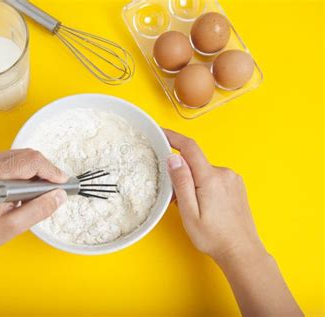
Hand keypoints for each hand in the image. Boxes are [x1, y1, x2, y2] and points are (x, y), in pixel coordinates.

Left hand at [0, 149, 67, 268]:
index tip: (62, 184)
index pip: (31, 161)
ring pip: (17, 157)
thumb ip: (39, 209)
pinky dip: (18, 173)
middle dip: (43, 172)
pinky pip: (6, 162)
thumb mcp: (13, 226)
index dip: (51, 171)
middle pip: (25, 155)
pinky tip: (17, 192)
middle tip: (50, 192)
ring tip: (32, 196)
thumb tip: (59, 196)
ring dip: (30, 173)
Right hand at [164, 129, 264, 261]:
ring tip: (190, 207)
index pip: (189, 147)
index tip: (160, 132)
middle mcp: (224, 174)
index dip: (173, 137)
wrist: (242, 252)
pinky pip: (213, 179)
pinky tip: (203, 207)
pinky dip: (203, 186)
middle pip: (195, 162)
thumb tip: (173, 157)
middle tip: (173, 197)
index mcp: (210, 178)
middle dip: (180, 173)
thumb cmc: (213, 236)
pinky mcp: (236, 186)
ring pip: (203, 172)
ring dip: (192, 183)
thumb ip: (181, 182)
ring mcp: (233, 180)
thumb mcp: (189, 212)